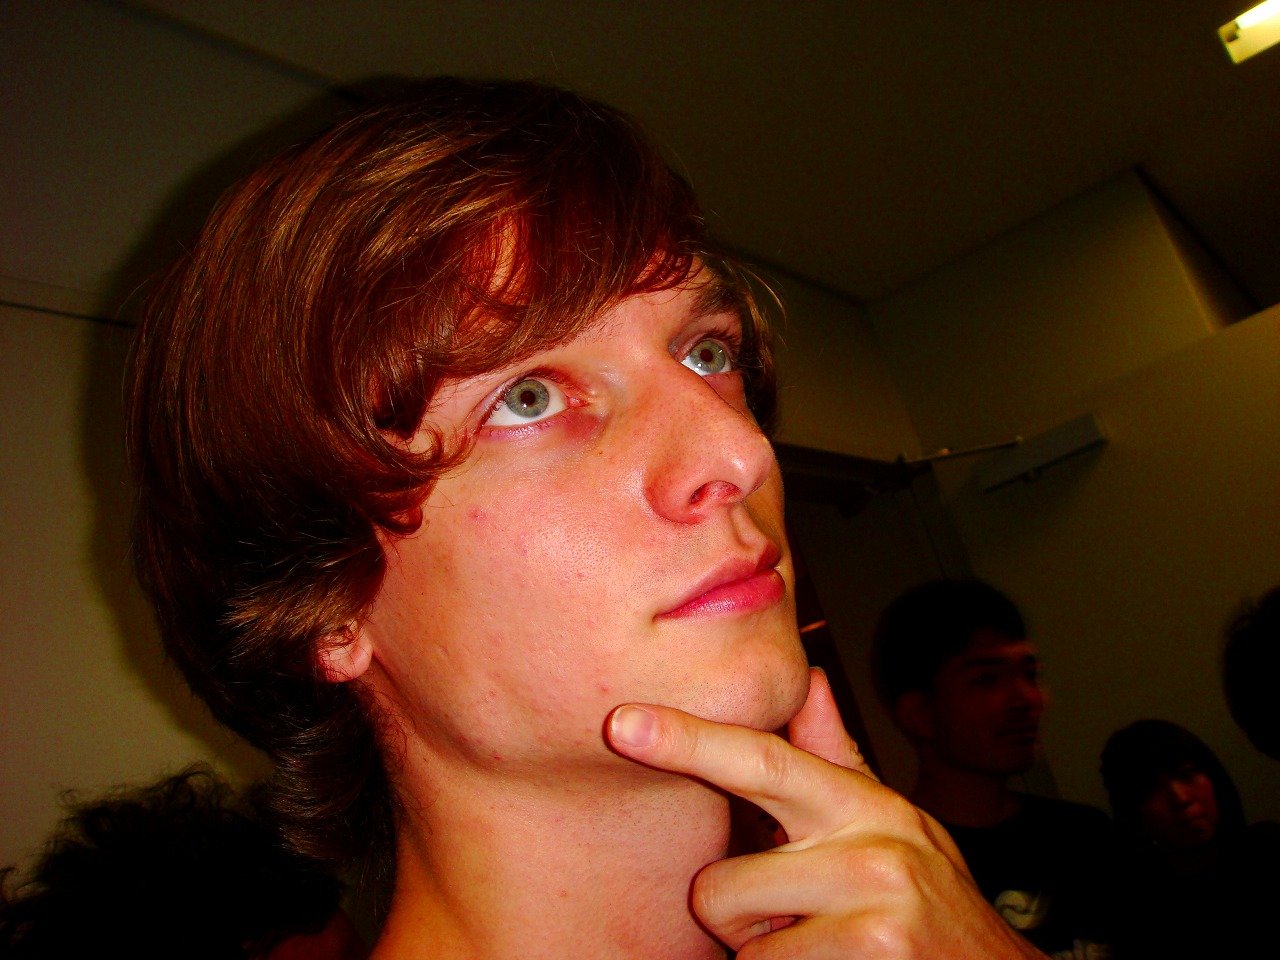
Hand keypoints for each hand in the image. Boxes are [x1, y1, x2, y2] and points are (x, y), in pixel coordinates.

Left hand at [606, 668, 1046, 958]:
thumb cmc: (931, 911)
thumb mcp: (892, 829)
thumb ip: (838, 760)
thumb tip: (810, 680)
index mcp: (866, 807)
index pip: (764, 762)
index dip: (687, 740)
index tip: (623, 723)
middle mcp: (873, 850)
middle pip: (720, 885)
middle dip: (742, 918)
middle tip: (800, 923)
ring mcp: (875, 909)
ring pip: (741, 942)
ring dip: (770, 958)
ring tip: (828, 949)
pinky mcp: (871, 955)